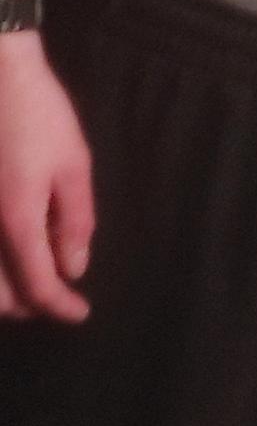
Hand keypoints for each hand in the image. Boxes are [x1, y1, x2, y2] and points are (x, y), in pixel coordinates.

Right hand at [0, 33, 94, 321]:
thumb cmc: (37, 112)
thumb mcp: (73, 163)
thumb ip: (75, 220)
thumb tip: (75, 268)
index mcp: (15, 220)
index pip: (38, 287)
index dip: (61, 307)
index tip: (81, 313)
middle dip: (30, 305)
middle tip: (58, 295)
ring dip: (5, 292)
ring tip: (34, 276)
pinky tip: (9, 248)